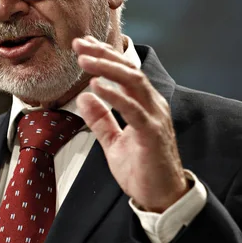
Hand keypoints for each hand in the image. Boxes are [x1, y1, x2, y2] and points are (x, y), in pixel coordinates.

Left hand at [72, 37, 188, 212]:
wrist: (162, 198)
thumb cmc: (142, 170)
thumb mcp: (114, 142)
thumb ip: (101, 120)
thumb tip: (84, 97)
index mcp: (145, 104)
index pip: (125, 71)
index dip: (105, 54)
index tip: (83, 44)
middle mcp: (153, 105)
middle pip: (129, 69)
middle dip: (103, 53)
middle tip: (79, 43)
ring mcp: (155, 117)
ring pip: (133, 82)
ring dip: (107, 67)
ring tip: (84, 59)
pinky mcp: (152, 134)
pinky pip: (133, 109)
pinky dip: (115, 95)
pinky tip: (97, 86)